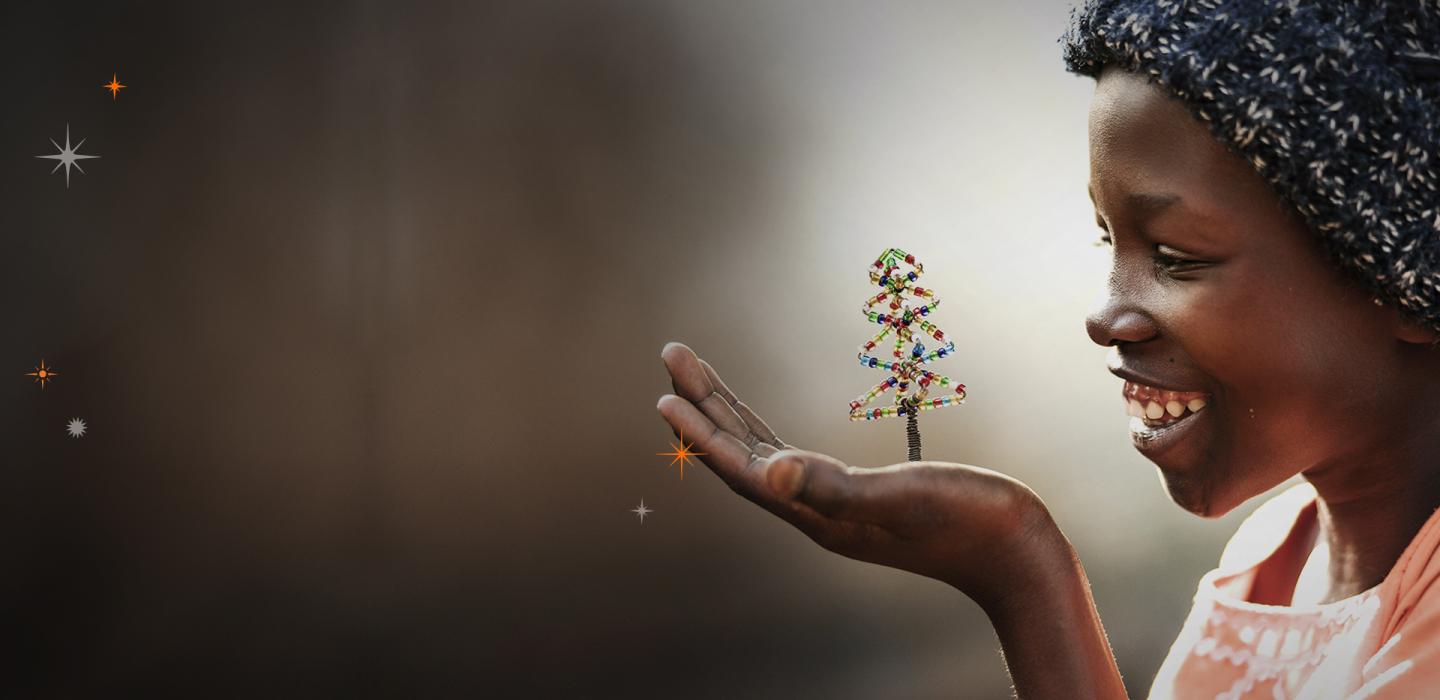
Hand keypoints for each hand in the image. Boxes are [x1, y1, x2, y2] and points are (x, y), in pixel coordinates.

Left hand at [655, 342, 1062, 609]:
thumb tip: (771, 472)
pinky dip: (768, 432)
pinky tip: (763, 425)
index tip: (666, 391)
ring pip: (764, 450)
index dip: (701, 431)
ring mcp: (835, 503)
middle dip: (704, 405)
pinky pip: (794, 457)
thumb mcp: (898, 498)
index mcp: (815, 512)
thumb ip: (834, 488)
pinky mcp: (860, 494)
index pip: (740, 467)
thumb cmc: (966, 523)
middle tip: (672, 356)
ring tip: (700, 376)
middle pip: (741, 452)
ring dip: (729, 413)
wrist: (1015, 553)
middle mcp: (815, 509)